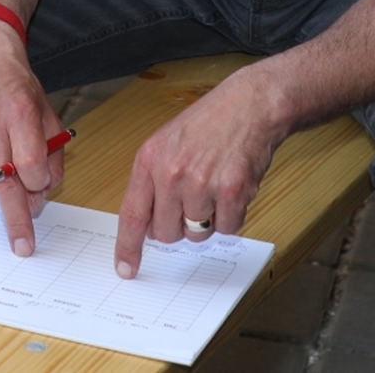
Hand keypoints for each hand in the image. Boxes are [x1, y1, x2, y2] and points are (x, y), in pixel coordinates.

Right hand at [0, 29, 66, 258]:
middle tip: (24, 245)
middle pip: (5, 183)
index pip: (30, 166)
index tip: (40, 185)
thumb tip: (42, 194)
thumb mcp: (47, 113)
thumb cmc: (17, 88)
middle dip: (17, 218)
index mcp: (19, 111)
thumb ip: (52, 154)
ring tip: (1, 156)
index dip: (38, 183)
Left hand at [113, 71, 283, 278]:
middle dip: (178, 226)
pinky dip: (232, 215)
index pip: (131, 215)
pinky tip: (232, 187)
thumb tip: (147, 227)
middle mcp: (172, 173)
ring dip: (207, 220)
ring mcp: (201, 183)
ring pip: (197, 235)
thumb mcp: (166, 144)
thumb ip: (153, 183)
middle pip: (166, 234)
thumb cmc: (209, 124)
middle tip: (193, 200)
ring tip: (214, 186)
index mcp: (149, 160)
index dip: (127, 247)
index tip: (125, 268)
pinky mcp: (231, 191)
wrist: (249, 105)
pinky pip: (227, 228)